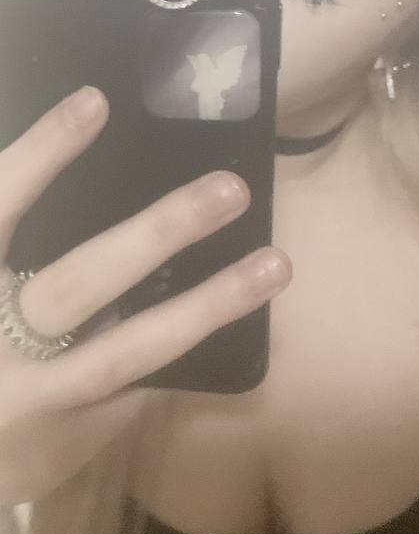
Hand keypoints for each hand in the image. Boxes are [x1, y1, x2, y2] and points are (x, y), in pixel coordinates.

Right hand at [0, 86, 290, 503]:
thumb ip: (15, 234)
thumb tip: (90, 151)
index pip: (0, 207)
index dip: (41, 155)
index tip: (96, 102)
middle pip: (80, 282)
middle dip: (159, 233)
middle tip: (231, 189)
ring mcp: (36, 395)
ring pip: (130, 349)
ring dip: (208, 306)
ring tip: (275, 264)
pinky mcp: (74, 431)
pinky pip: (143, 378)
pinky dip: (187, 339)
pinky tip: (240, 305)